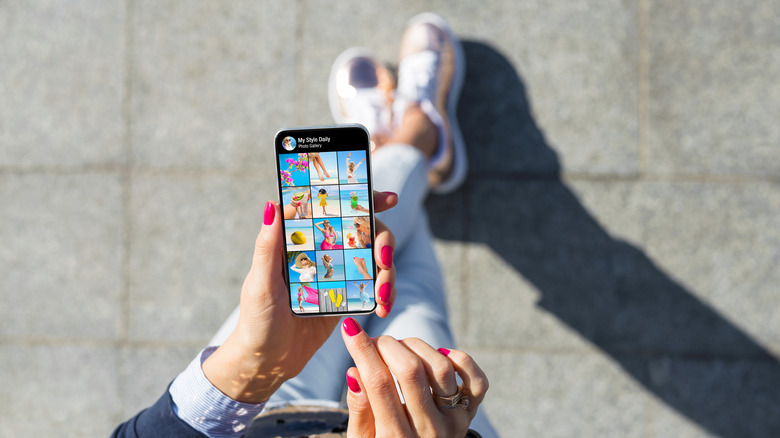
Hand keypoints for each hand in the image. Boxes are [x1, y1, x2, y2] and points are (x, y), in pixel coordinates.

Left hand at [202, 191, 398, 402]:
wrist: (268, 362)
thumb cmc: (257, 321)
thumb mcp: (260, 284)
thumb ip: (268, 246)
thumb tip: (273, 204)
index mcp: (300, 240)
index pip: (334, 208)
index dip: (363, 198)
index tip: (389, 198)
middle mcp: (323, 250)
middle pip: (365, 230)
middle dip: (384, 240)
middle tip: (384, 260)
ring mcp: (338, 273)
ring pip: (375, 258)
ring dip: (388, 272)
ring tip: (383, 296)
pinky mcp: (348, 296)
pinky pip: (375, 285)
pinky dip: (385, 293)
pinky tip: (383, 306)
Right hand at [341, 318, 488, 436]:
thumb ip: (360, 409)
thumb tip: (355, 372)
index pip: (378, 383)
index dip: (362, 350)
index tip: (350, 328)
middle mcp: (429, 430)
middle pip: (409, 371)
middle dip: (387, 345)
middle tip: (376, 343)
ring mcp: (454, 421)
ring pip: (440, 367)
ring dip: (417, 347)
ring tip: (401, 348)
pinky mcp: (469, 413)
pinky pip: (476, 380)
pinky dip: (460, 359)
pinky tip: (439, 354)